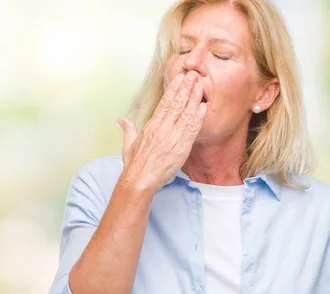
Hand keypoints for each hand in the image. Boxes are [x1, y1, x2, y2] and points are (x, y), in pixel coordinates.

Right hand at [117, 71, 207, 191]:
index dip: (173, 89)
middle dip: (186, 88)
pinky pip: (192, 129)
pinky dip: (198, 117)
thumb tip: (122, 120)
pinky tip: (203, 107)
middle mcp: (163, 128)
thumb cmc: (135, 164)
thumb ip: (129, 129)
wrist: (140, 180)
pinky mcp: (181, 147)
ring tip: (200, 85)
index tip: (179, 78)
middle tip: (193, 74)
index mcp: (152, 125)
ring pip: (186, 113)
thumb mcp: (129, 144)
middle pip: (177, 104)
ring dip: (194, 98)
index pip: (165, 103)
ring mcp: (173, 136)